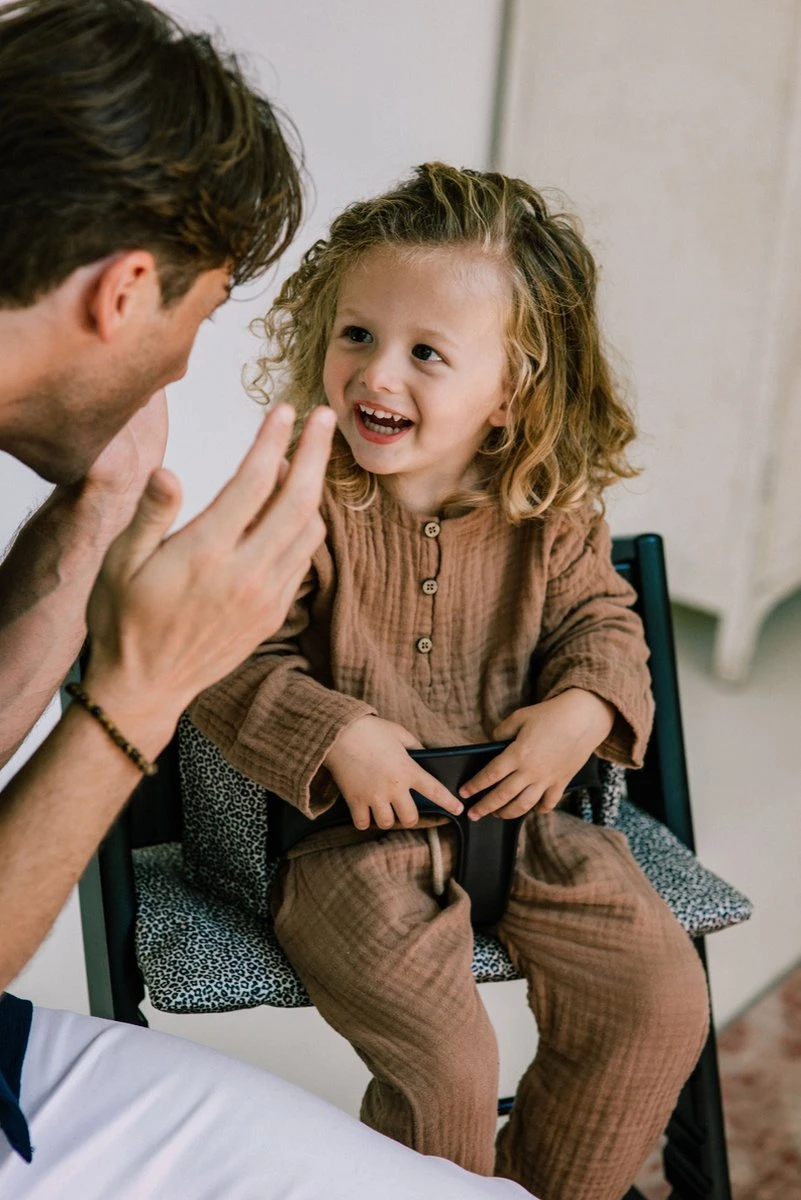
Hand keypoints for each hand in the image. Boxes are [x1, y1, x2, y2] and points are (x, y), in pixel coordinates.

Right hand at [82, 403, 335, 753]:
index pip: (252, 482)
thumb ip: (150, 515)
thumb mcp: (119, 563)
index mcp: (204, 553)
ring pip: (308, 530)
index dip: (272, 440)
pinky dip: (307, 525)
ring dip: (313, 488)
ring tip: (303, 457)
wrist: (145, 687)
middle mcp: (244, 573)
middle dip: (315, 452)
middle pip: (297, 500)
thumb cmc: (122, 619)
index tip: (284, 411)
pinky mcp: (273, 613)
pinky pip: (303, 559)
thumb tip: (168, 472)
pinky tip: (294, 509)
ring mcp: (265, 596)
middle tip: (324, 417)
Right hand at [324, 715, 463, 830]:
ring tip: (383, 810)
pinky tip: (364, 812)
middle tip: (404, 810)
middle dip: (409, 817)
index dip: (449, 802)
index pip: (434, 790)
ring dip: (387, 819)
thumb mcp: (399, 733)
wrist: (340, 733)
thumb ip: (414, 746)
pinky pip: (362, 823)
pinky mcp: (355, 801)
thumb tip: (423, 753)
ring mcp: (374, 796)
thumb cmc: (370, 730)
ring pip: (387, 823)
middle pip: (410, 818)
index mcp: (408, 770)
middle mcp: (394, 787)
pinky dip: (364, 821)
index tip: (459, 809)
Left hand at [459, 689, 614, 819]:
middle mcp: (530, 771)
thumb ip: (502, 731)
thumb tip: (491, 742)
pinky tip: (532, 809)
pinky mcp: (561, 782)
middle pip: (503, 795)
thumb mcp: (520, 717)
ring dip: (507, 813)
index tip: (464, 793)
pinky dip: (539, 809)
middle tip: (473, 814)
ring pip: (523, 805)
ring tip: (497, 815)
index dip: (475, 786)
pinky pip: (549, 803)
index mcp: (517, 754)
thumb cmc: (550, 714)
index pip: (490, 775)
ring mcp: (547, 779)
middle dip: (485, 807)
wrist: (583, 719)